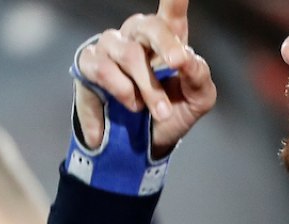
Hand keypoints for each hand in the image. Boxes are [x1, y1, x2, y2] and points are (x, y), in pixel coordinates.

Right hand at [75, 0, 215, 155]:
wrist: (144, 145)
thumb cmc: (172, 113)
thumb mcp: (198, 100)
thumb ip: (199, 77)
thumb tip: (187, 59)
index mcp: (168, 37)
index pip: (172, 9)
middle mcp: (138, 35)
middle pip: (150, 25)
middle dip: (166, 45)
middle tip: (178, 62)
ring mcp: (111, 47)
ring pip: (129, 54)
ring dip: (145, 87)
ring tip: (150, 109)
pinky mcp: (89, 63)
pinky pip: (102, 69)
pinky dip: (119, 92)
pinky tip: (129, 106)